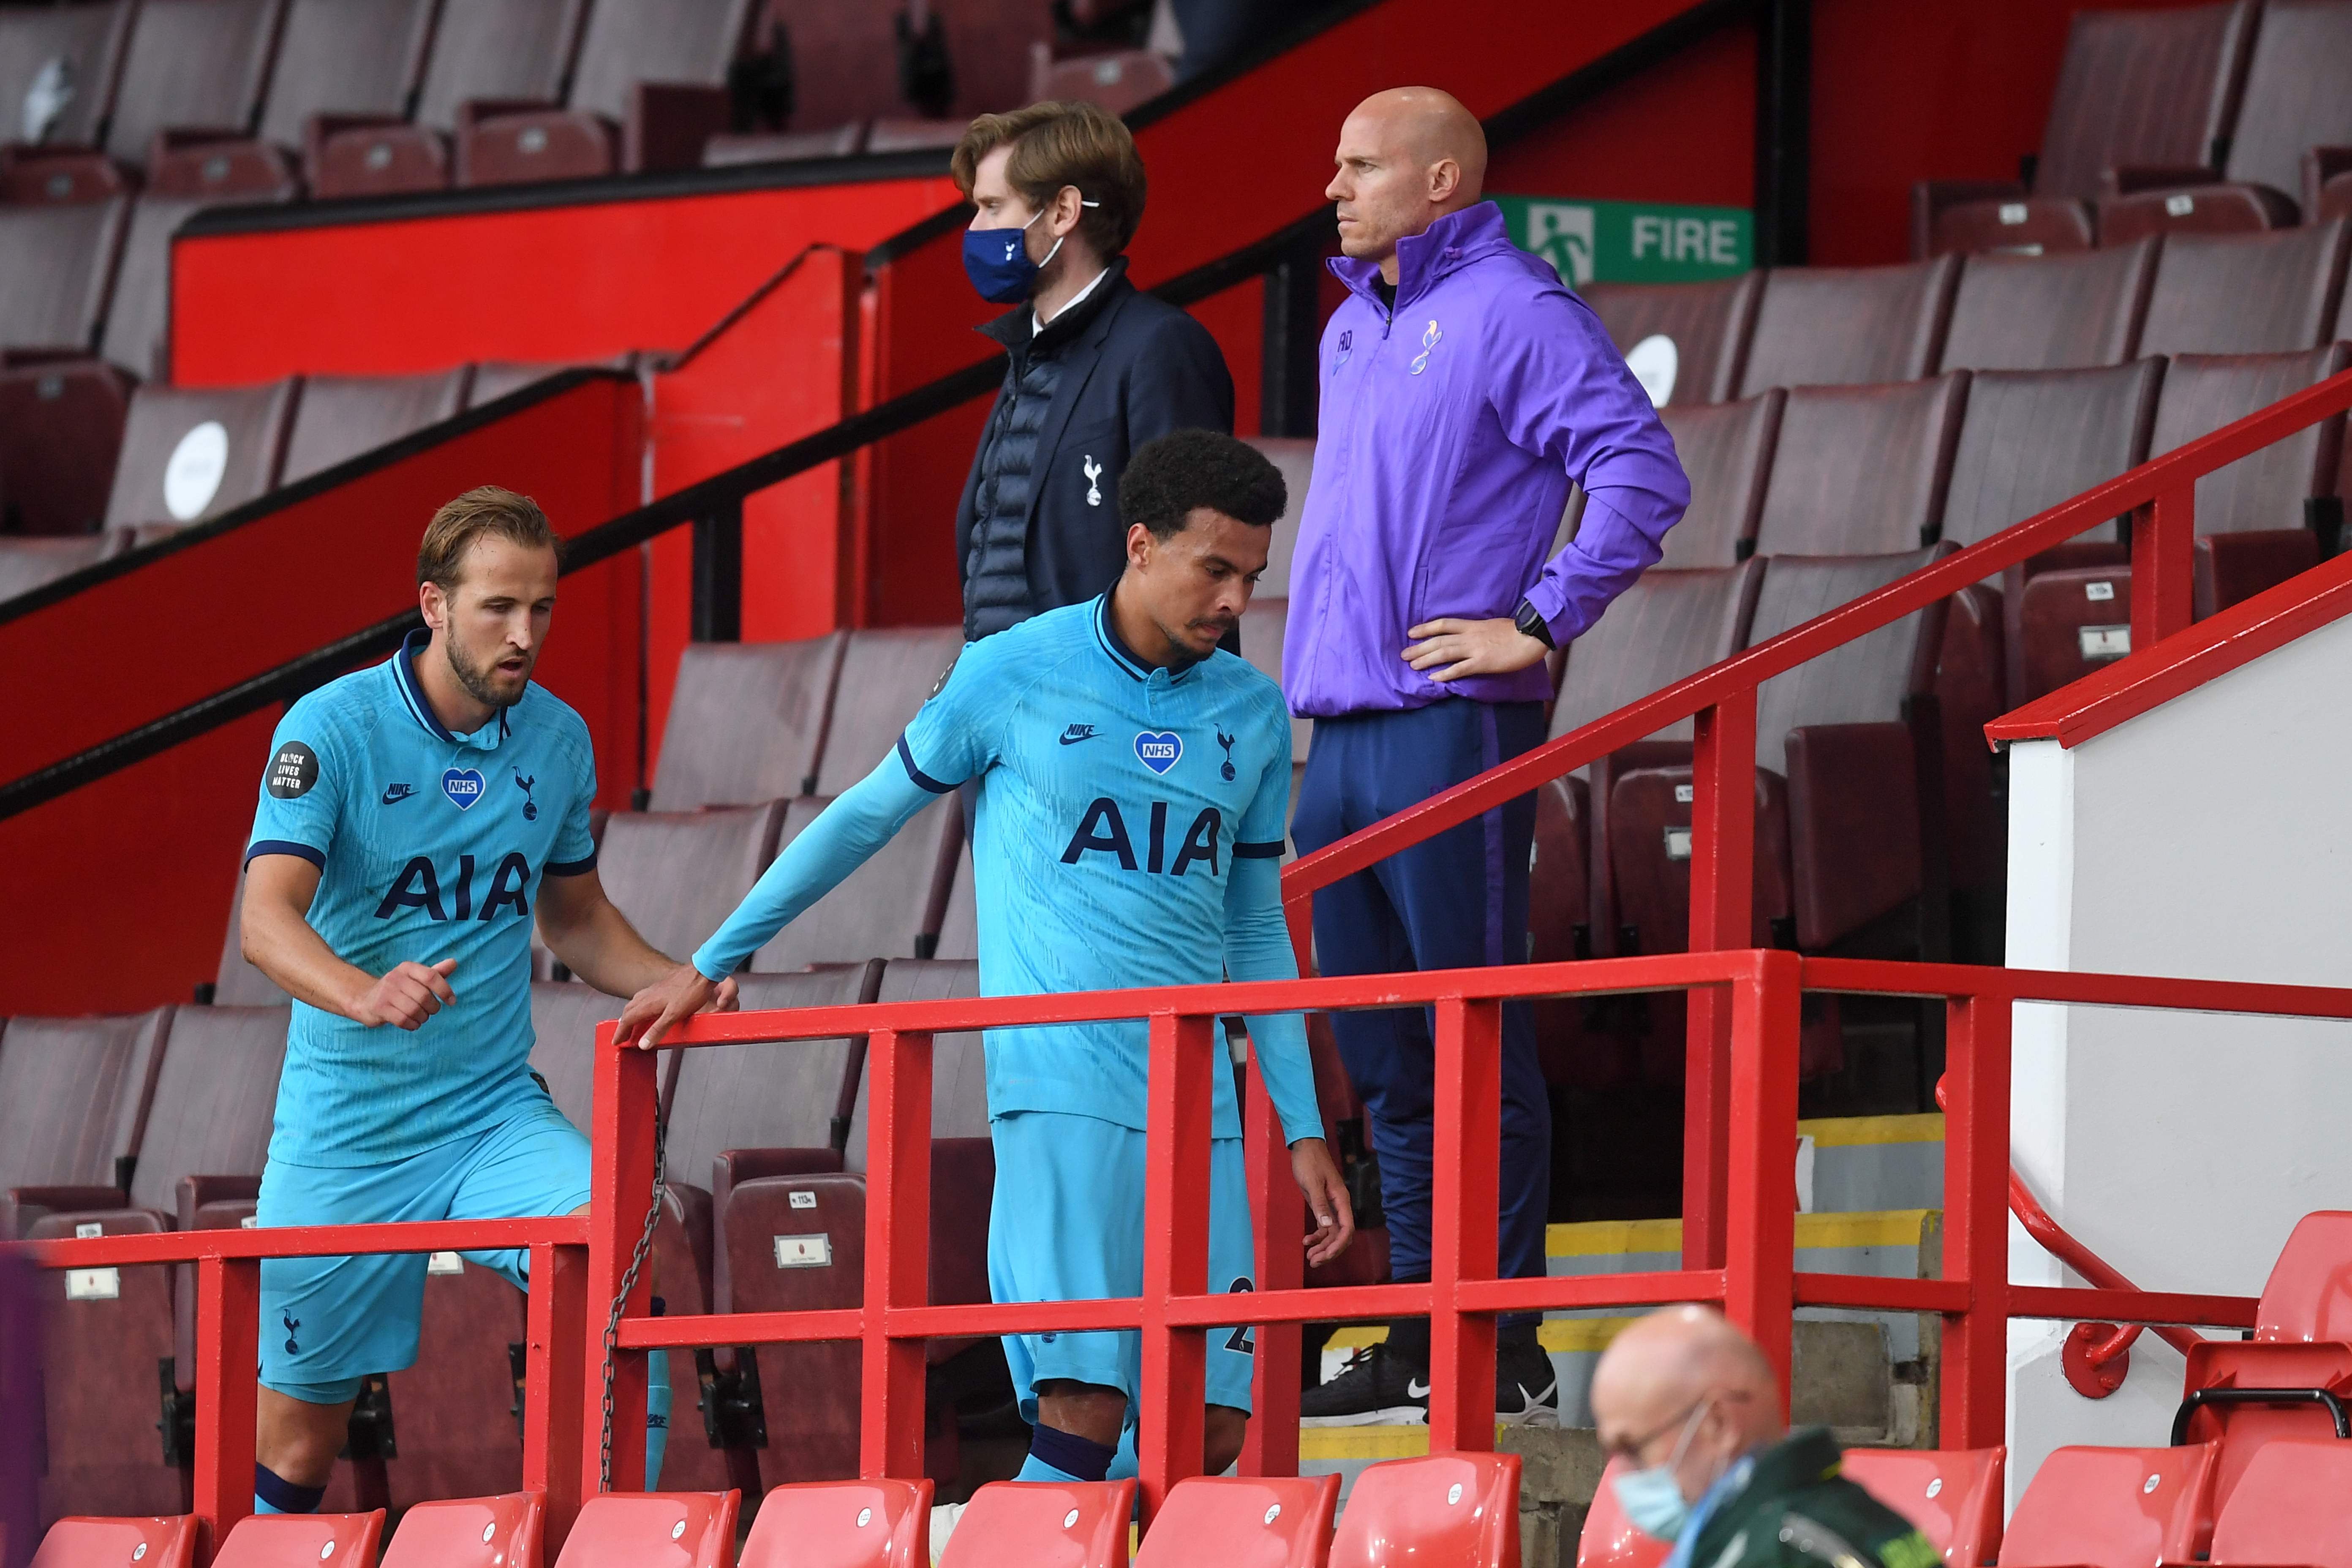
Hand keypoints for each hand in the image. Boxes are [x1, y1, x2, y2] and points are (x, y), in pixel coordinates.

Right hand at [351, 958, 456, 1030]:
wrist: (366, 999)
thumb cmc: (398, 989)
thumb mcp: (416, 978)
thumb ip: (435, 973)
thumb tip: (454, 963)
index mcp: (407, 968)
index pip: (431, 977)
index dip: (445, 990)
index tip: (452, 1002)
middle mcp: (395, 977)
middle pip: (424, 996)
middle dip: (433, 1008)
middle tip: (430, 1011)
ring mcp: (385, 992)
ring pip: (414, 1010)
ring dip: (422, 1018)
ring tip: (420, 1017)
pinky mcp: (379, 1008)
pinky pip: (403, 1020)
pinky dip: (412, 1025)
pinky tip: (412, 1023)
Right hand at [615, 963, 722, 1050]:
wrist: (703, 971)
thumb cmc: (691, 991)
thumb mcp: (674, 1015)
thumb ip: (658, 1030)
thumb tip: (642, 1044)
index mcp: (648, 1003)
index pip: (628, 1019)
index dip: (621, 1032)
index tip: (616, 1041)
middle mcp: (648, 995)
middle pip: (629, 1010)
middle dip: (623, 1024)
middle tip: (622, 1035)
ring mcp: (655, 989)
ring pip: (636, 1002)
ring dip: (630, 1014)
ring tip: (631, 1023)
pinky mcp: (663, 986)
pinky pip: (645, 997)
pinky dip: (640, 1006)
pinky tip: (648, 1008)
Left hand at [1290, 1138, 1355, 1267]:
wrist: (1305, 1146)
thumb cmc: (1309, 1161)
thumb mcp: (1311, 1182)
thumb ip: (1319, 1204)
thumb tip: (1326, 1226)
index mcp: (1340, 1200)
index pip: (1346, 1229)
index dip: (1338, 1246)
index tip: (1325, 1256)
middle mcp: (1339, 1205)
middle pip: (1341, 1235)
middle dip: (1329, 1250)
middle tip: (1313, 1261)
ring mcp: (1331, 1206)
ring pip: (1332, 1233)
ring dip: (1323, 1246)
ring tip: (1310, 1257)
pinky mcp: (1322, 1205)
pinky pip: (1324, 1226)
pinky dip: (1317, 1236)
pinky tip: (1306, 1241)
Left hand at [1403, 617, 1549, 682]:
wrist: (1532, 635)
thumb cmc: (1516, 631)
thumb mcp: (1492, 625)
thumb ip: (1478, 630)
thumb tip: (1468, 635)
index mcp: (1472, 625)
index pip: (1443, 624)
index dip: (1425, 628)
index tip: (1411, 632)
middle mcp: (1469, 636)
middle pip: (1439, 640)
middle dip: (1419, 647)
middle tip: (1403, 655)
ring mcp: (1475, 649)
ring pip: (1445, 653)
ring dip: (1426, 659)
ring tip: (1412, 665)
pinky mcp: (1483, 663)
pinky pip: (1460, 669)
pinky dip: (1446, 673)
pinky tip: (1434, 678)